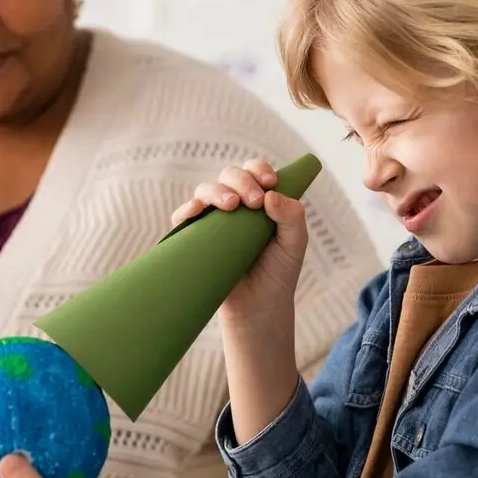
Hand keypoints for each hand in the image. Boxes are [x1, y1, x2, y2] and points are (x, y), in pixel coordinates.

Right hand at [172, 157, 308, 328]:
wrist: (258, 306)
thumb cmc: (278, 272)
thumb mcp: (294, 244)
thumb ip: (292, 217)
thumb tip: (271, 195)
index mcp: (259, 200)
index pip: (254, 171)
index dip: (259, 170)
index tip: (270, 183)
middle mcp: (234, 205)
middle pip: (229, 175)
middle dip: (241, 181)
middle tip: (254, 202)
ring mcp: (212, 219)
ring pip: (206, 190)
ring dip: (217, 192)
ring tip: (231, 206)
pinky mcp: (194, 236)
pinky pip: (183, 216)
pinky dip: (187, 209)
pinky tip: (196, 211)